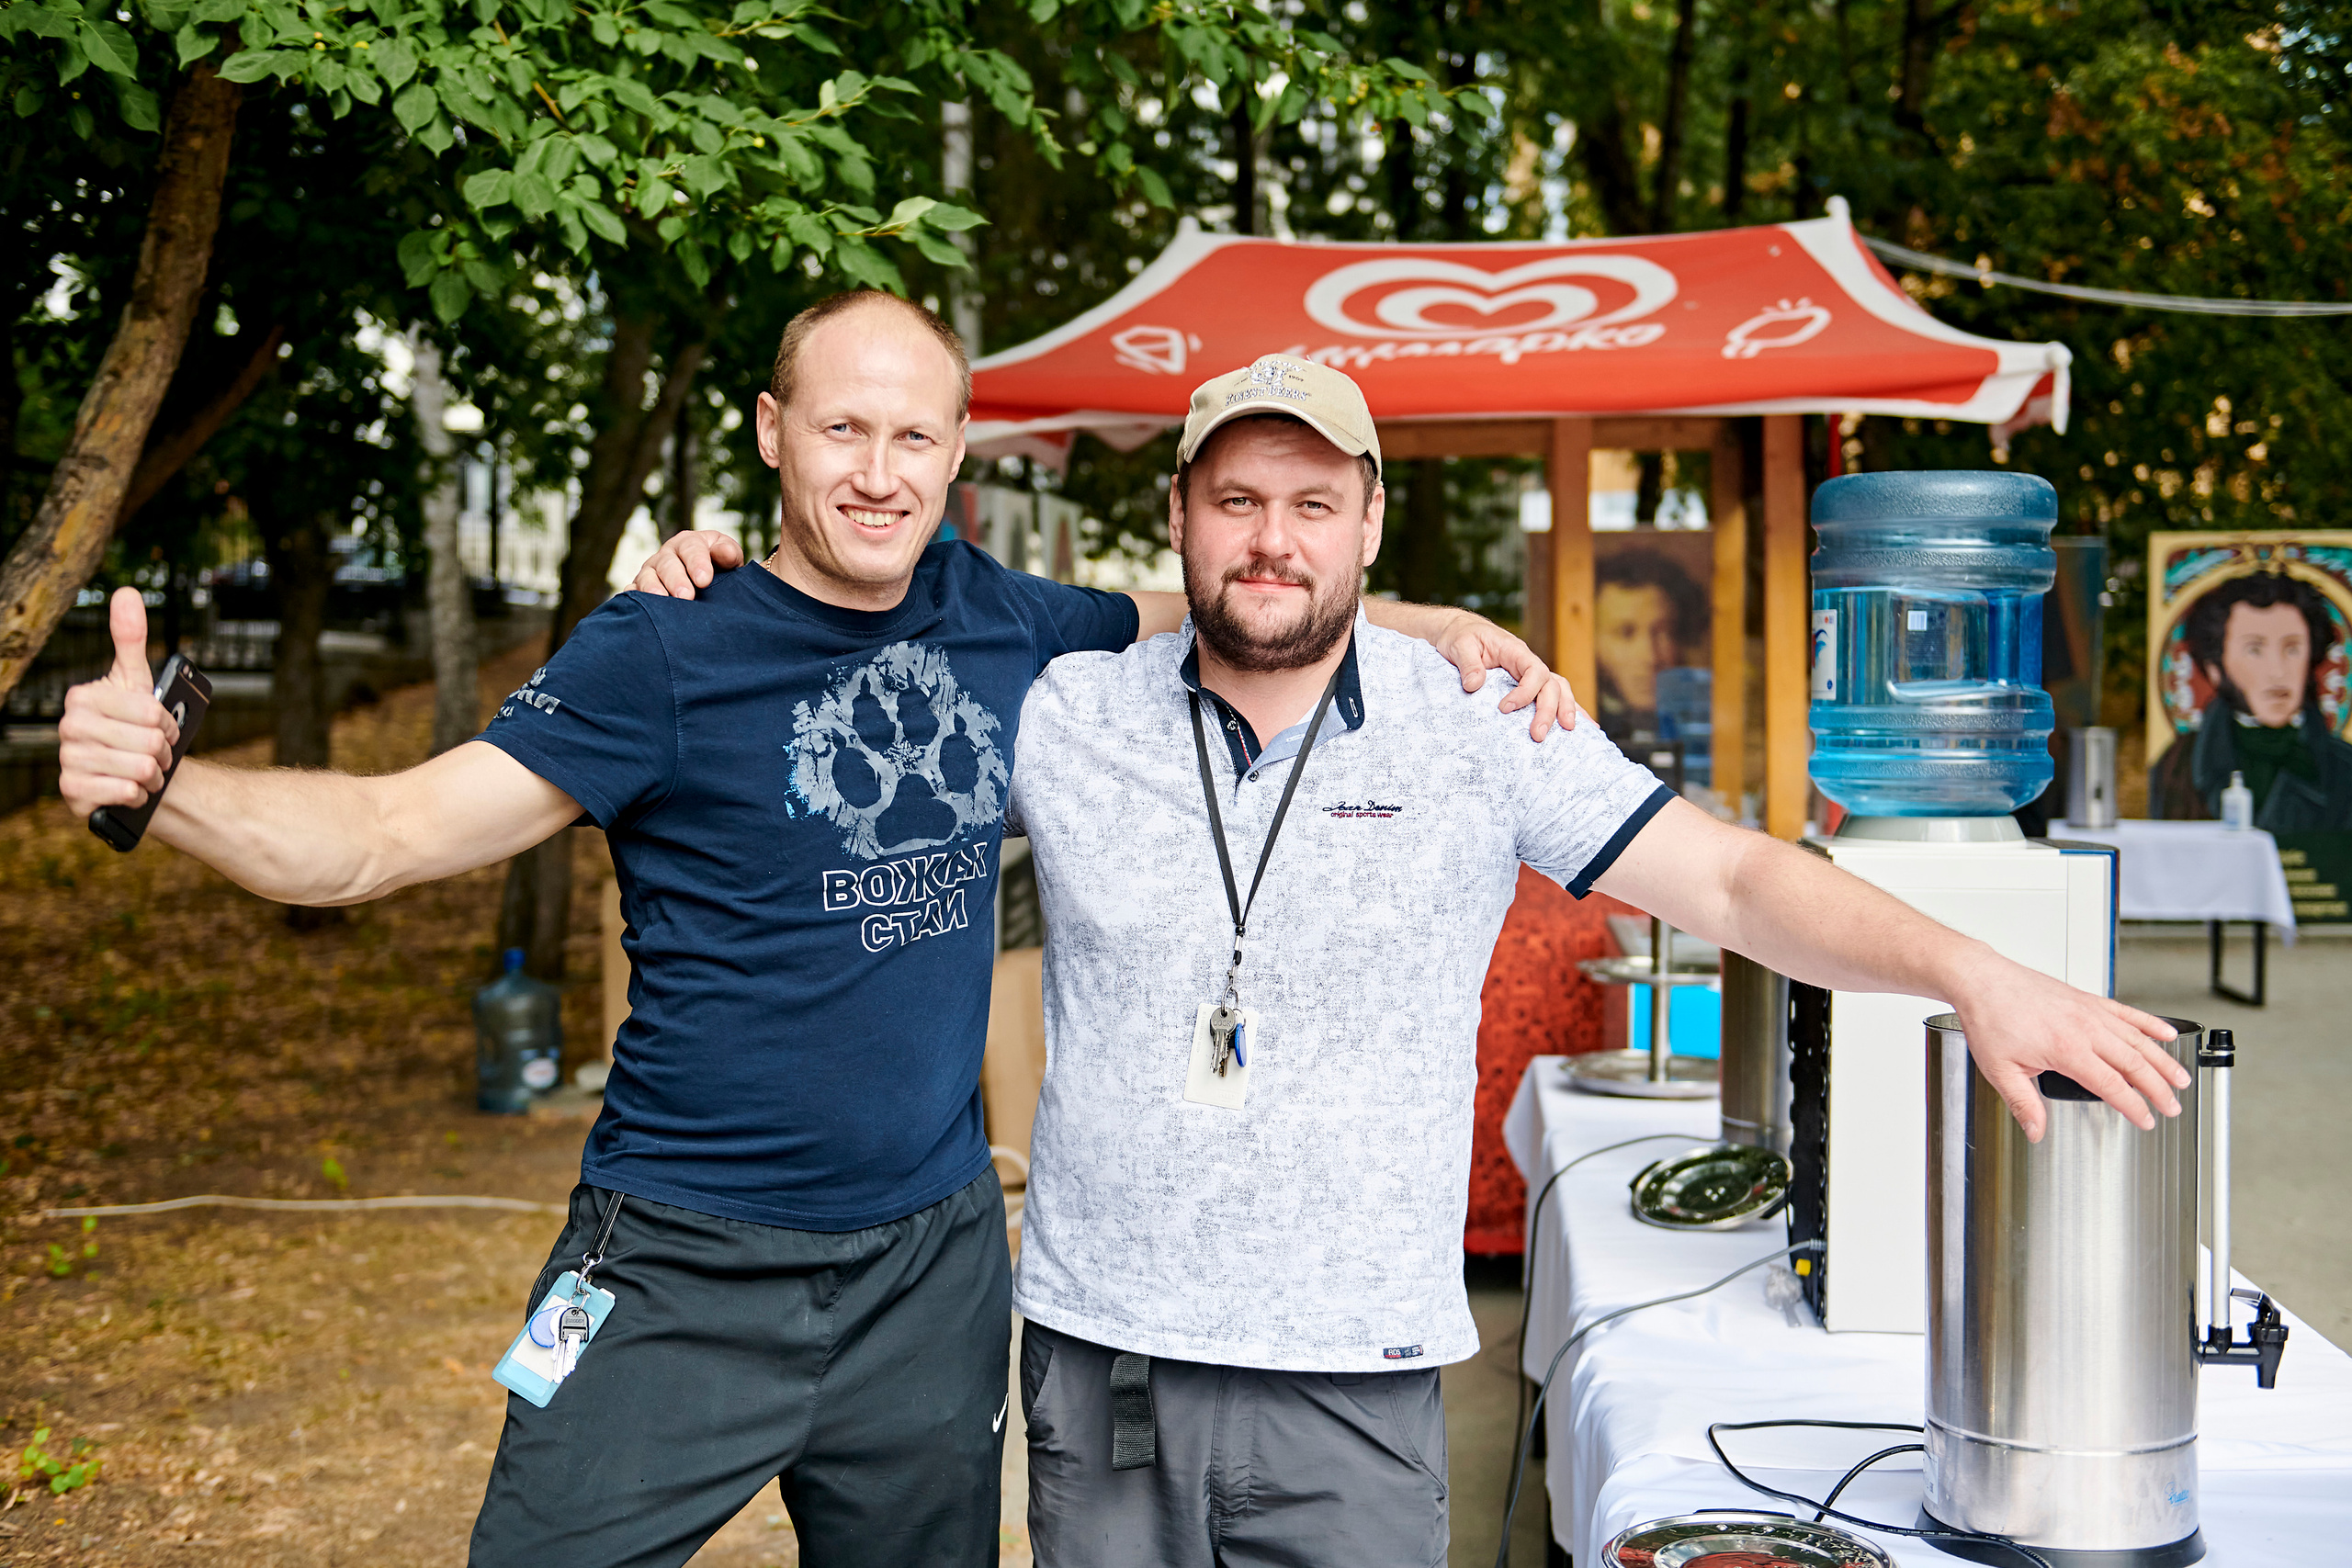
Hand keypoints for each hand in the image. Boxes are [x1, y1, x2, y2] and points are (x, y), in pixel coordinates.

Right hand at [57, 588, 177, 817]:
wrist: (137, 775)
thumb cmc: (137, 727)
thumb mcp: (138, 681)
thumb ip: (130, 639)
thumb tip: (126, 592)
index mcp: (82, 697)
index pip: (149, 711)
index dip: (168, 723)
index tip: (164, 727)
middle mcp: (68, 727)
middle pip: (149, 742)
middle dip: (163, 752)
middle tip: (156, 753)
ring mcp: (68, 760)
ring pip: (140, 768)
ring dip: (154, 775)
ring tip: (145, 771)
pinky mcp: (74, 792)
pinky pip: (125, 792)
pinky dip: (139, 794)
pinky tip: (131, 790)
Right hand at [632, 529, 745, 597]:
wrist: (705, 583)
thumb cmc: (719, 568)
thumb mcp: (728, 557)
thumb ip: (728, 553)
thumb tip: (726, 554)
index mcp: (689, 543)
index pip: (691, 548)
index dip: (697, 562)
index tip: (705, 580)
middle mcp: (666, 556)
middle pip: (667, 564)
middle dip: (676, 580)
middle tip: (686, 596)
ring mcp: (650, 572)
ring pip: (647, 578)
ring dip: (653, 589)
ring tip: (662, 600)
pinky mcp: (639, 588)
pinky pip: (632, 591)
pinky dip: (633, 597)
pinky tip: (638, 607)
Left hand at [1432, 610, 1585, 741]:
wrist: (1460, 632)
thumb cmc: (1461, 636)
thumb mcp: (1460, 645)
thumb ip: (1468, 664)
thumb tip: (1474, 685)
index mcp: (1515, 651)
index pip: (1534, 671)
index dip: (1525, 692)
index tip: (1504, 709)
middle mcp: (1528, 663)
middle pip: (1551, 685)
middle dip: (1548, 711)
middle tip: (1537, 735)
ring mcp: (1530, 675)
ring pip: (1558, 690)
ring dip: (1566, 710)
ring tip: (1568, 733)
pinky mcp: (1527, 685)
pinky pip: (1551, 696)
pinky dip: (1568, 709)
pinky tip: (1579, 727)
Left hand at [1947, 955, 2190, 1140]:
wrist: (1982, 981)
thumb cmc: (1990, 1019)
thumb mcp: (2001, 1070)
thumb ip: (2023, 1103)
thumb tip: (2036, 1131)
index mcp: (2067, 1050)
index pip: (2111, 1086)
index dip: (2133, 1106)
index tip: (2146, 1120)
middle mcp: (2085, 1029)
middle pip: (2134, 1064)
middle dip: (2158, 1089)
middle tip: (2173, 1107)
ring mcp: (2089, 1011)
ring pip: (2137, 1039)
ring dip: (2163, 1060)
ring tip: (2181, 1078)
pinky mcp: (2087, 999)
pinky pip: (2127, 1012)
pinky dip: (2150, 1023)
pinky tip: (2166, 1033)